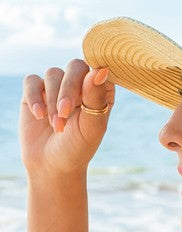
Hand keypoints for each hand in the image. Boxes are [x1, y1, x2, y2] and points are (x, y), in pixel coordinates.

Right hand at [20, 59, 115, 176]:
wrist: (52, 165)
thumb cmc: (78, 147)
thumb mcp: (92, 127)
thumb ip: (96, 98)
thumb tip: (100, 70)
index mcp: (100, 90)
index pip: (100, 68)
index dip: (93, 75)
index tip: (87, 93)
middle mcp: (80, 84)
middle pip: (75, 66)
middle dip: (68, 89)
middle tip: (65, 113)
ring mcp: (57, 86)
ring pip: (53, 74)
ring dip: (53, 101)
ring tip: (57, 126)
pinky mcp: (36, 92)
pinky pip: (32, 81)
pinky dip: (34, 97)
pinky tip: (39, 116)